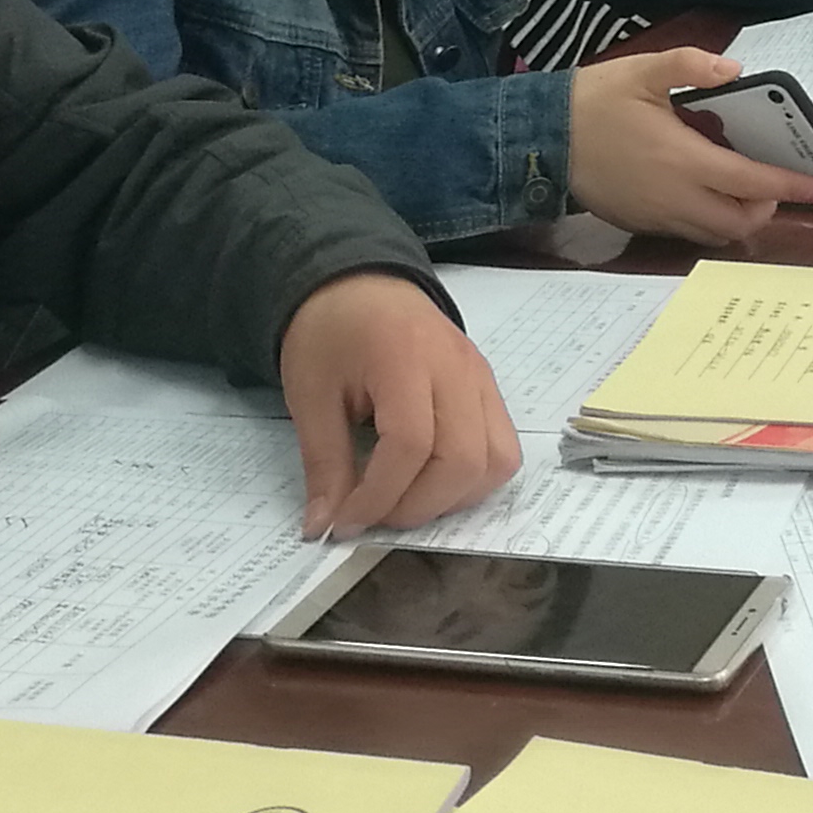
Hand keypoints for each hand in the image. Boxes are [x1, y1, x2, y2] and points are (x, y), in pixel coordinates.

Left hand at [276, 269, 520, 537]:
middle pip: (464, 459)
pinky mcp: (491, 390)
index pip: (411, 443)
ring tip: (405, 499)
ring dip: (453, 497)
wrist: (362, 285)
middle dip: (418, 505)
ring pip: (497, 461)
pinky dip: (473, 479)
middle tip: (375, 514)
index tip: (345, 522)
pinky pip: (503, 448)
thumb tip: (326, 527)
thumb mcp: (309, 395)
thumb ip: (324, 462)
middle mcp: (458, 368)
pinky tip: (432, 481)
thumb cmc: (330, 335)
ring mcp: (483, 378)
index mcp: (404, 358)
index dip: (380, 494)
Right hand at [565, 47, 812, 248]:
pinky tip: (702, 190)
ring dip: (738, 216)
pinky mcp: (639, 224)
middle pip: (740, 221)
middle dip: (766, 206)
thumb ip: (691, 65)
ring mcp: (656, 216)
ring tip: (741, 185)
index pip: (752, 182)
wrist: (540, 139)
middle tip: (769, 178)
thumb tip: (734, 70)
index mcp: (683, 159)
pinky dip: (708, 220)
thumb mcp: (642, 70)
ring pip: (715, 233)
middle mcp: (675, 197)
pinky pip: (688, 233)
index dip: (791, 187)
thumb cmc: (593, 101)